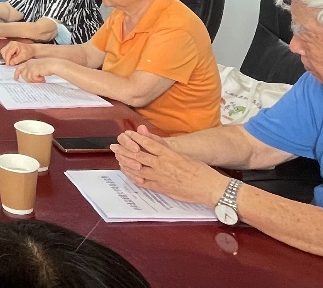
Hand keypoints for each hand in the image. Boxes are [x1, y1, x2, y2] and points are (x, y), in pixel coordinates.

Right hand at [1, 41, 36, 64]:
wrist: (31, 49)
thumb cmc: (28, 52)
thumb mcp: (23, 57)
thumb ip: (16, 60)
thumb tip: (10, 63)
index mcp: (14, 45)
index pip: (8, 53)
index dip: (7, 59)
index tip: (8, 64)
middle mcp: (11, 43)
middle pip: (4, 51)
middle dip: (6, 58)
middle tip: (9, 64)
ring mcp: (9, 44)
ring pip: (3, 51)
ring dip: (6, 57)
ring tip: (11, 61)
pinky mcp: (9, 46)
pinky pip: (5, 51)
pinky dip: (7, 56)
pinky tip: (11, 58)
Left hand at [13, 58, 54, 82]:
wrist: (53, 65)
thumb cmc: (47, 66)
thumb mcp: (37, 68)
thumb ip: (31, 71)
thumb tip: (27, 79)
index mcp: (28, 62)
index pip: (19, 68)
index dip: (16, 74)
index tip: (16, 78)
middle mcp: (28, 64)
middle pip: (23, 75)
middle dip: (28, 80)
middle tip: (35, 81)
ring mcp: (30, 67)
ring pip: (28, 78)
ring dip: (35, 80)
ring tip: (41, 79)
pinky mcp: (34, 70)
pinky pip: (33, 78)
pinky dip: (38, 80)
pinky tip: (43, 78)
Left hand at [112, 126, 226, 206]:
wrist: (209, 188)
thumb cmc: (199, 170)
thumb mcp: (183, 154)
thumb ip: (165, 146)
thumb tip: (151, 137)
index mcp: (169, 154)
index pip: (148, 143)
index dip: (135, 138)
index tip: (127, 134)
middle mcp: (162, 165)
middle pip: (138, 155)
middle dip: (124, 150)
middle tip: (114, 146)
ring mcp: (160, 177)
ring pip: (137, 169)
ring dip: (126, 163)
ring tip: (117, 158)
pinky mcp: (161, 188)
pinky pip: (143, 182)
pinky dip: (133, 177)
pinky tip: (128, 173)